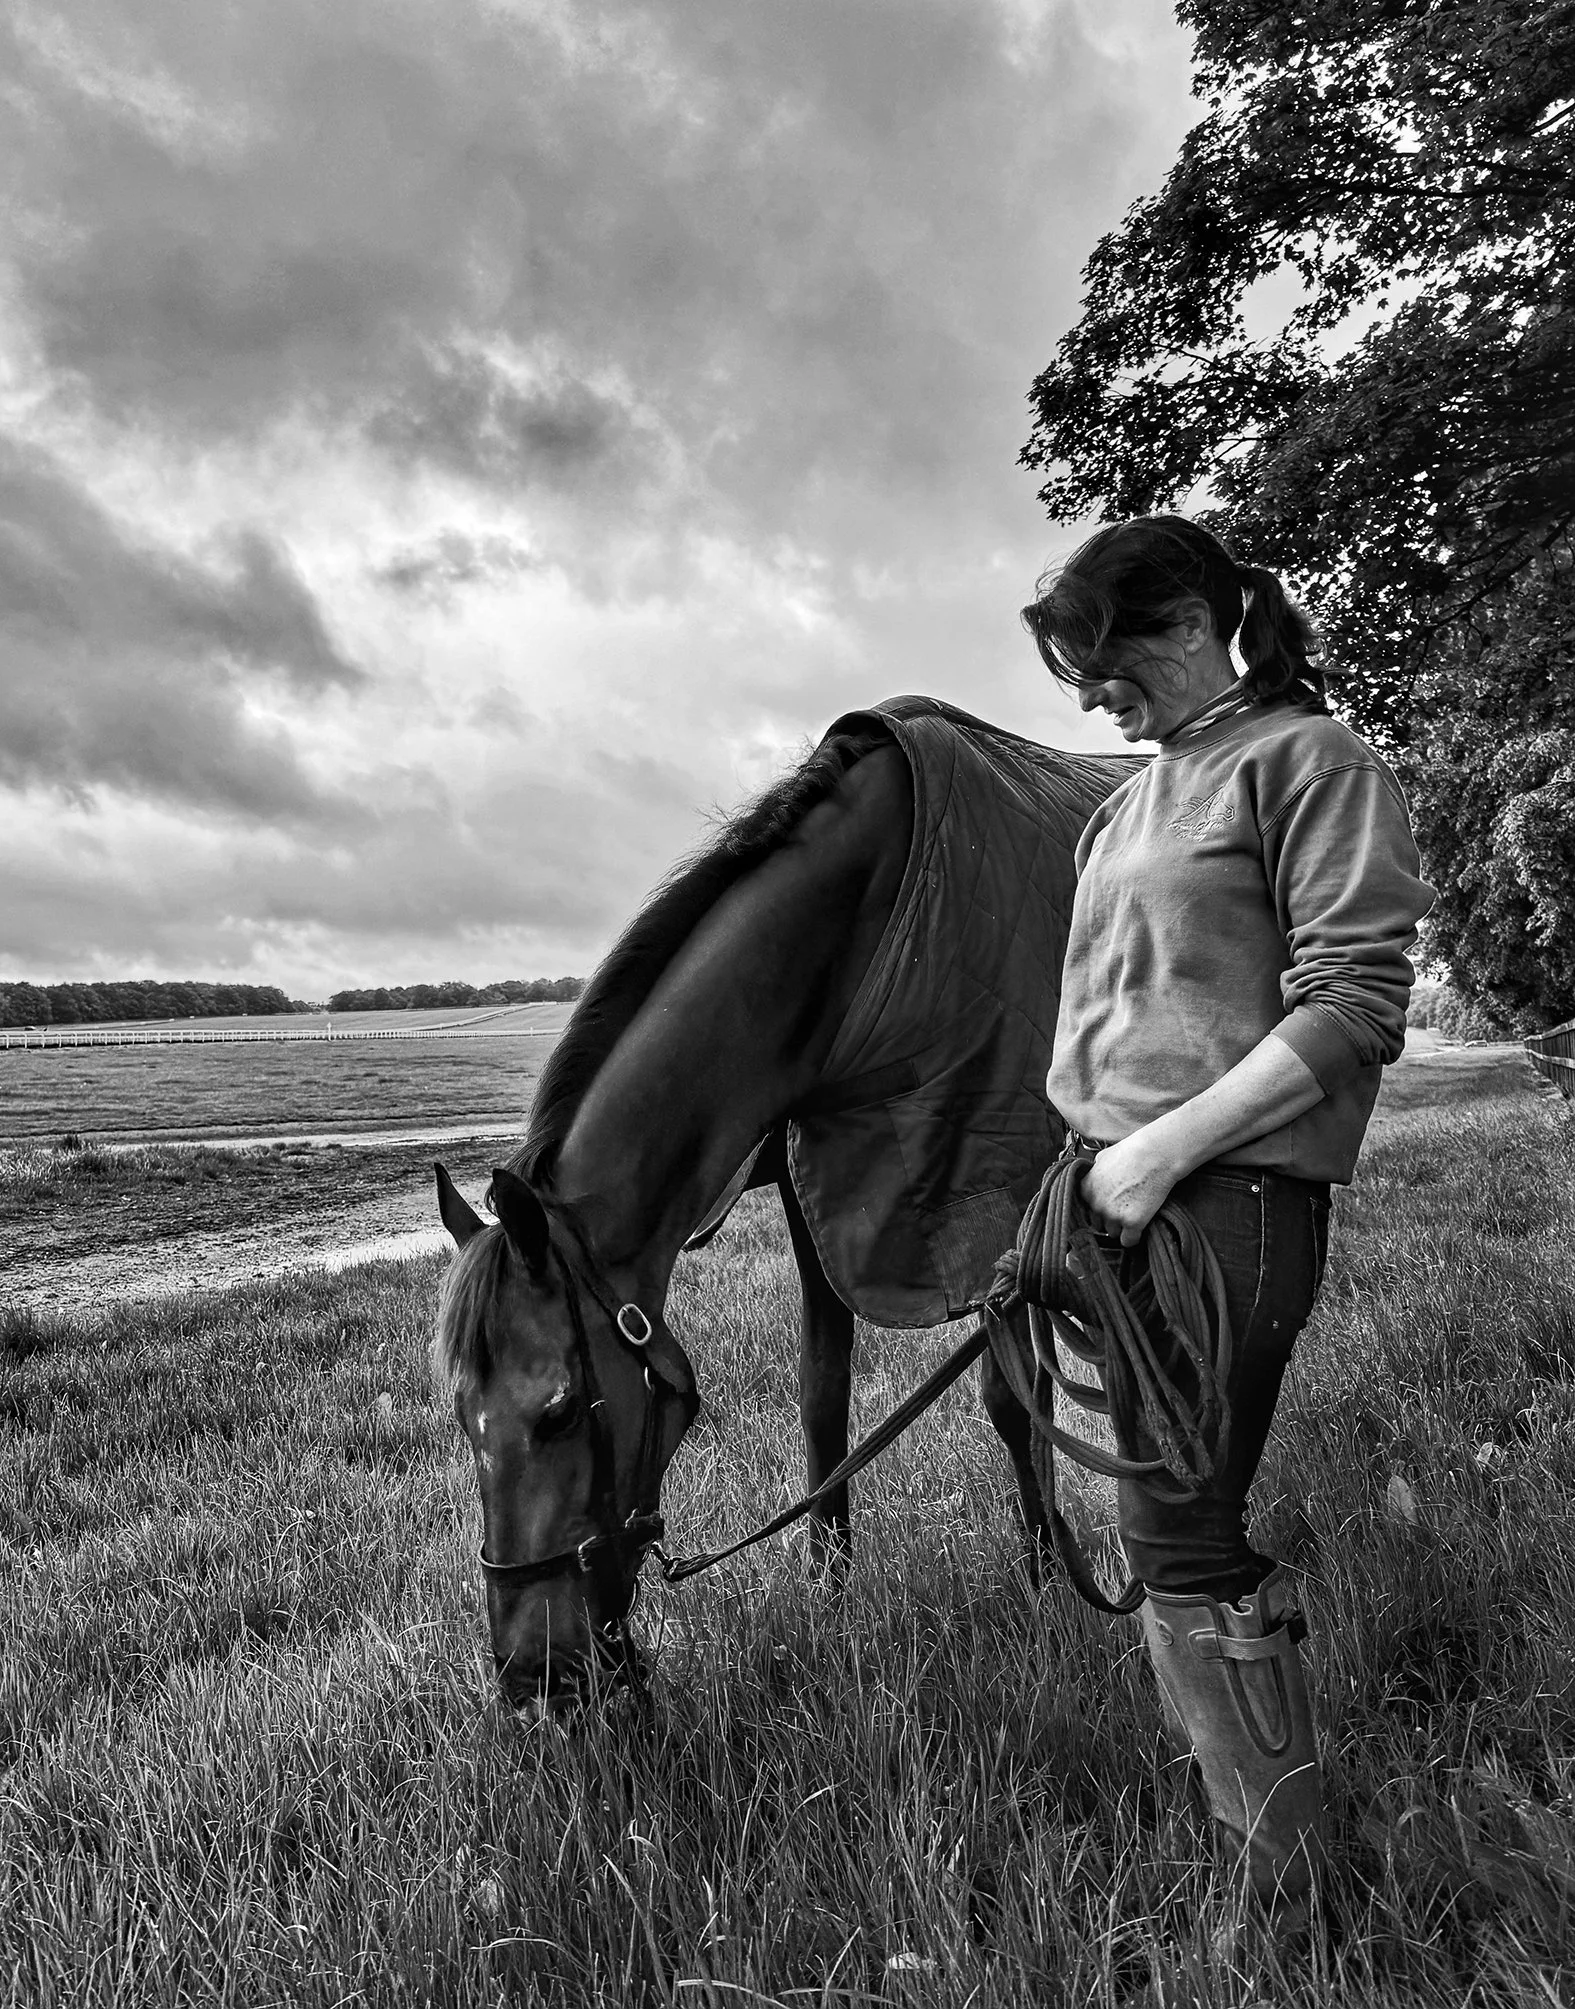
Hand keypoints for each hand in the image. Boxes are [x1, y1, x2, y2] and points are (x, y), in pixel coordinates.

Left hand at [1078, 1132, 1177, 1247]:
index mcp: (1086, 1189)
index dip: (1101, 1207)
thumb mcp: (1104, 1156)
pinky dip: (1134, 1237)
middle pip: (1099, 1222)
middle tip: (1126, 1206)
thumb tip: (1095, 1174)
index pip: (1087, 1208)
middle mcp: (1096, 1204)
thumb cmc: (1132, 1151)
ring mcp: (1113, 1215)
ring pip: (1113, 1232)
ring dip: (1122, 1227)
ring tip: (1136, 1213)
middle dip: (1111, 1217)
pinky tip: (1140, 1228)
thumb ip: (1095, 1171)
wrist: (1156, 1154)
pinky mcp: (1132, 1222)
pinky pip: (1128, 1241)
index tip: (1112, 1203)